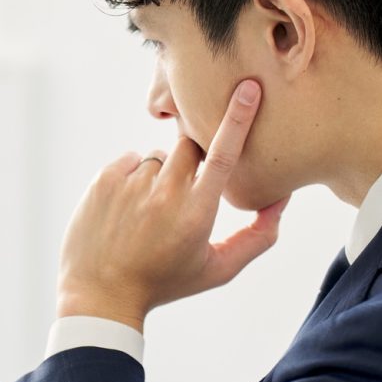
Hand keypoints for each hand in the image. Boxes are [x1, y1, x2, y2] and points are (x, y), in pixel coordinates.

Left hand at [55, 78, 288, 326]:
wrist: (101, 295)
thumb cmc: (164, 283)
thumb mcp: (217, 269)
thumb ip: (257, 238)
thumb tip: (280, 202)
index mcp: (197, 213)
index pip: (223, 154)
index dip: (238, 118)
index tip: (246, 87)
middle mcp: (164, 194)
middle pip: (190, 145)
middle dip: (193, 158)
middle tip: (181, 193)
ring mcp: (131, 185)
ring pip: (159, 157)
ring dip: (161, 176)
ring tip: (148, 213)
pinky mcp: (103, 181)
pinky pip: (130, 161)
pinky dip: (133, 178)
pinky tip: (127, 209)